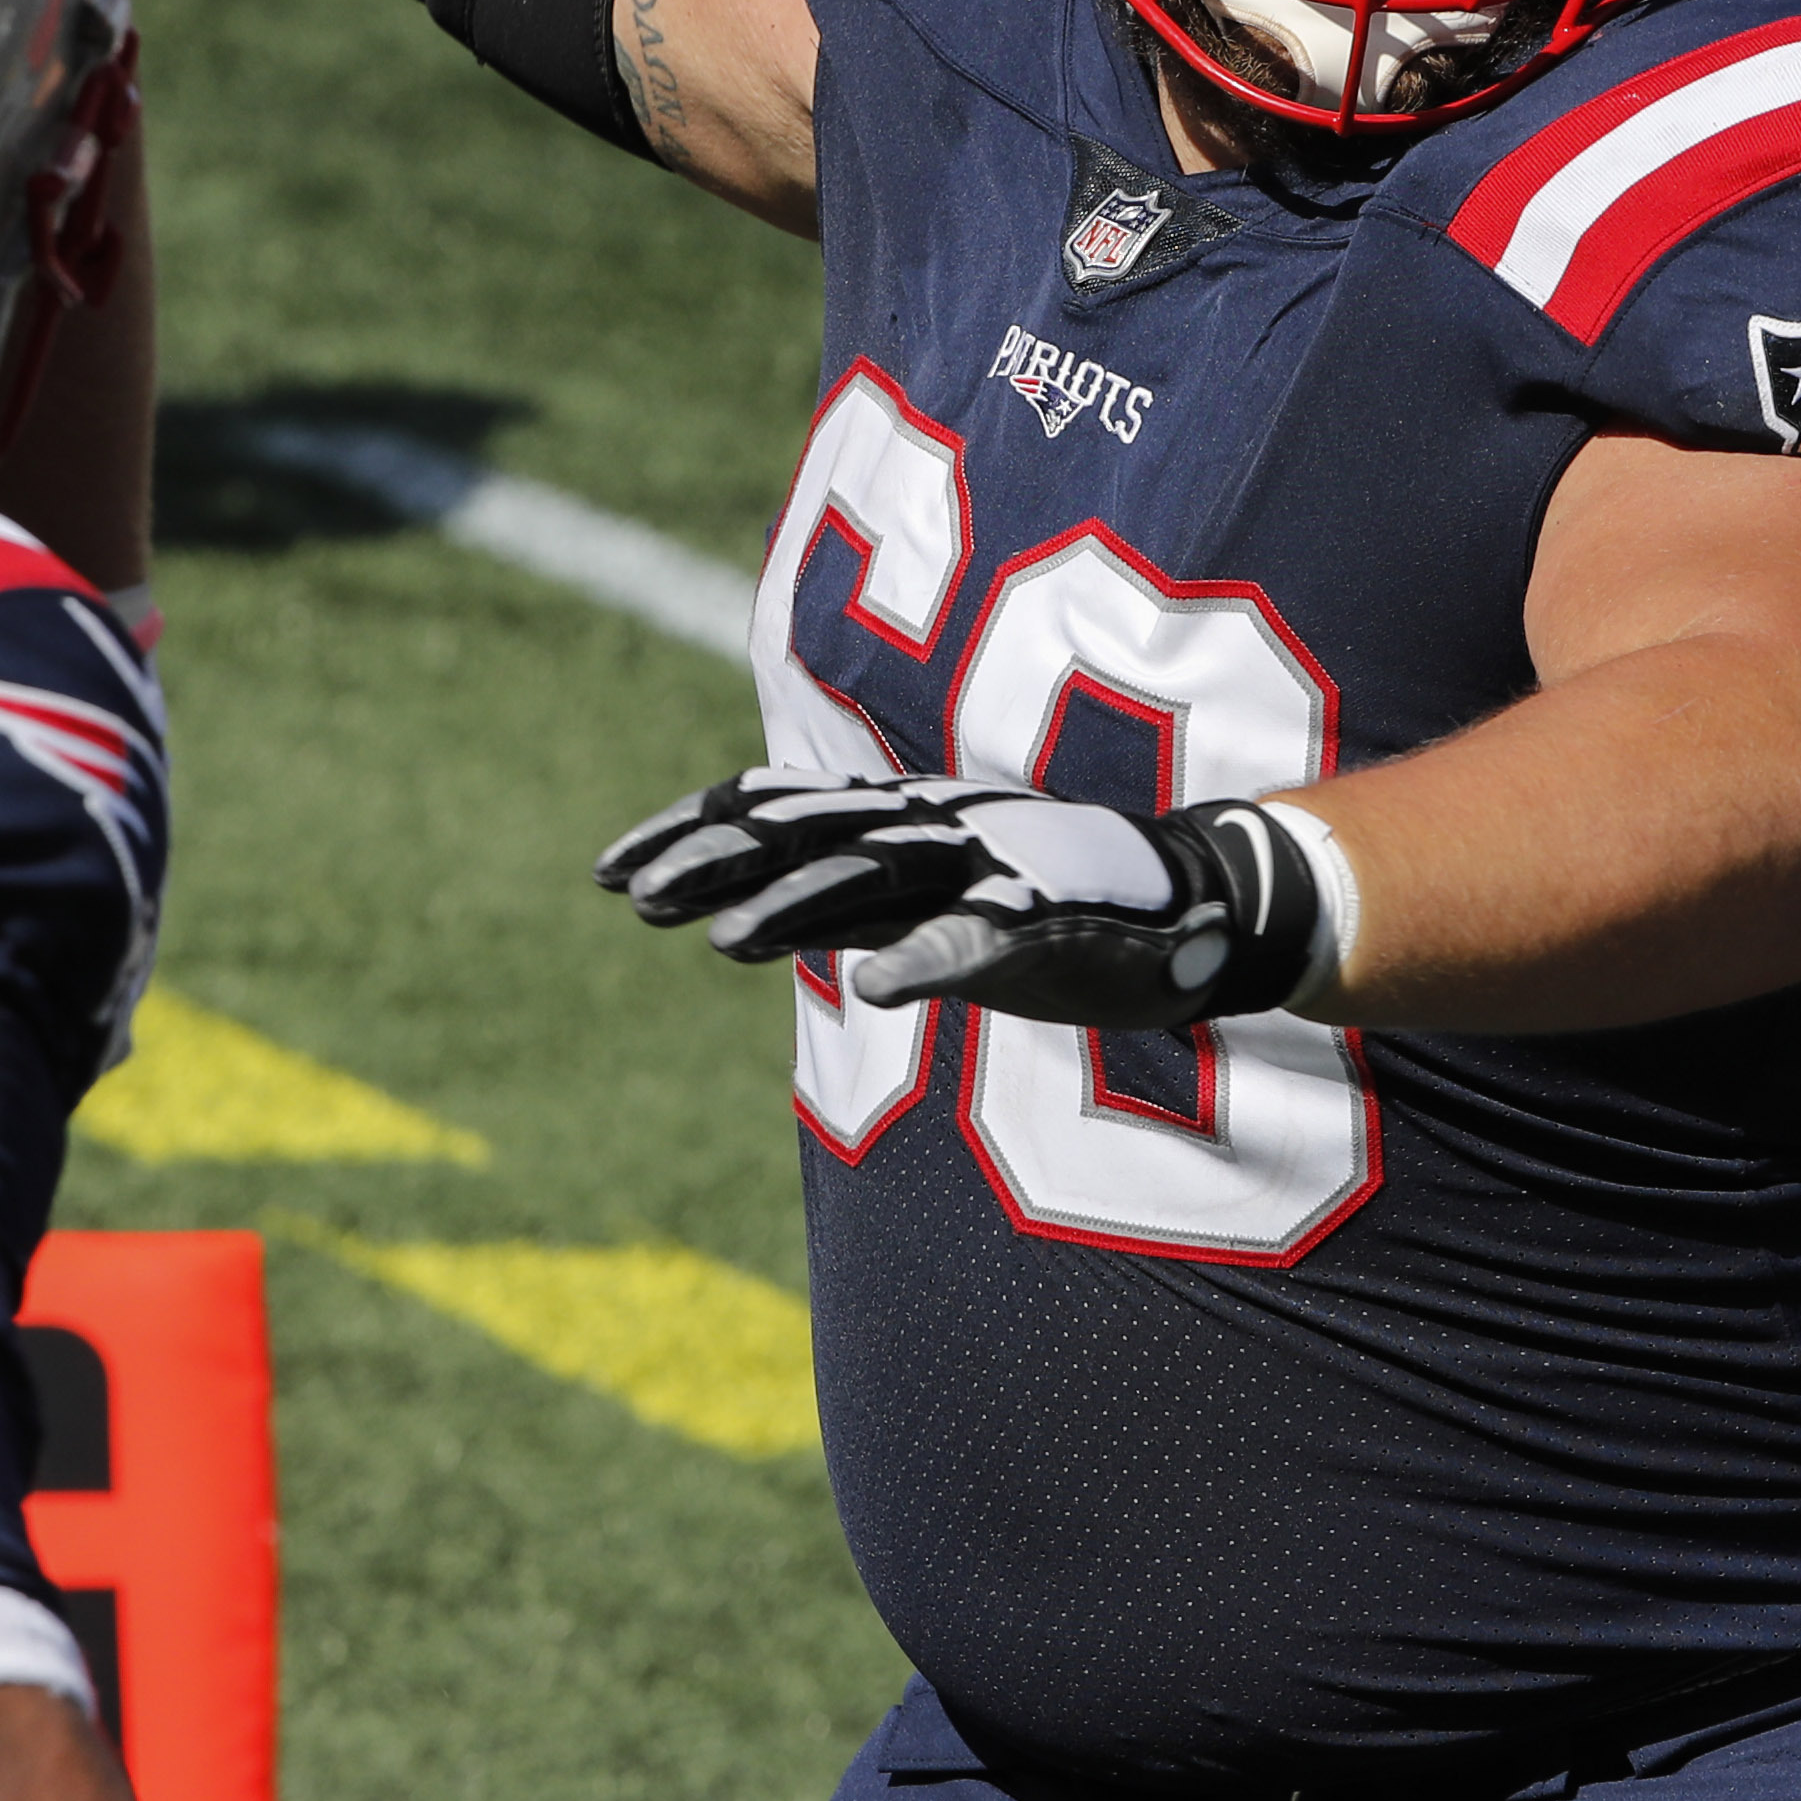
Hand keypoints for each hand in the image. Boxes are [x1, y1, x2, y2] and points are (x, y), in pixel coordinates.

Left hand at [595, 768, 1336, 1027]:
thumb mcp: (925, 886)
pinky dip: (926, 958)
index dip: (690, 834)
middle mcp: (928, 830)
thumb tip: (732, 895)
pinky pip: (978, 939)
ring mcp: (986, 871)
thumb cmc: (1044, 896)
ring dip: (799, 905)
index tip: (608, 869)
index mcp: (897, 819)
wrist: (1192, 900)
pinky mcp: (1044, 923)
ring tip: (725, 939)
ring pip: (877, 879)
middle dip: (715, 863)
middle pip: (804, 838)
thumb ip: (838, 887)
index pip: (774, 811)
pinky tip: (874, 988)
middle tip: (630, 894)